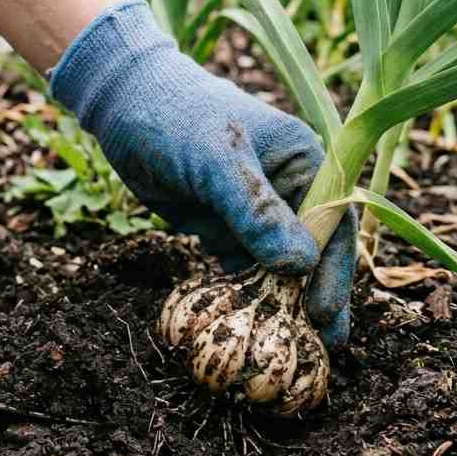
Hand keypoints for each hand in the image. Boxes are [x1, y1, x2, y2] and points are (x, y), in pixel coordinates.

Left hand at [50, 0, 356, 345]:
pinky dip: (243, 296)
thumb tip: (299, 265)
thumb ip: (255, 211)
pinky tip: (245, 329)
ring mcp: (254, 213)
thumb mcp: (217, 161)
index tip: (323, 314)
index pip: (333, 225)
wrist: (123, 104)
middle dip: (315, 299)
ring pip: (277, 267)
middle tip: (322, 350)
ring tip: (288, 351)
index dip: (333, 272)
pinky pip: (240, 269)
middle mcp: (287, 190)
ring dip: (280, 304)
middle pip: (312, 254)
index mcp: (304, 162)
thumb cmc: (177, 118)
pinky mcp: (223, 229)